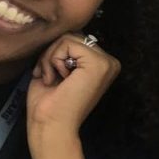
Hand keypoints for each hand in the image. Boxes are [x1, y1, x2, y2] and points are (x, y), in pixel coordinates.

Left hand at [27, 32, 119, 152]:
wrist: (50, 127)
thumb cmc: (49, 105)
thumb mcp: (56, 69)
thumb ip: (64, 50)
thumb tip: (61, 32)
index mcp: (102, 64)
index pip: (75, 40)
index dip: (56, 54)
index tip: (51, 77)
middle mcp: (109, 61)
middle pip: (72, 36)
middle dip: (52, 55)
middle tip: (50, 78)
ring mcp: (106, 62)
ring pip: (68, 38)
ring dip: (51, 58)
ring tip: (53, 79)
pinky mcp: (98, 63)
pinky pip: (67, 43)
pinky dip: (53, 60)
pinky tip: (57, 78)